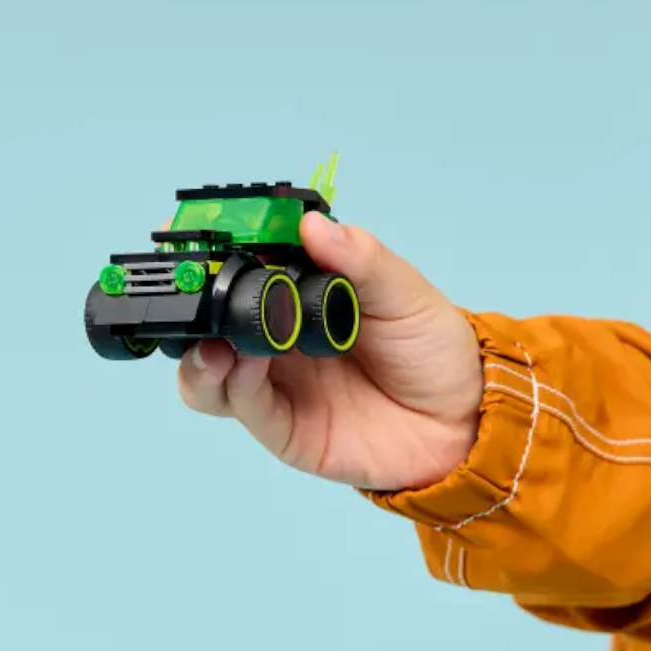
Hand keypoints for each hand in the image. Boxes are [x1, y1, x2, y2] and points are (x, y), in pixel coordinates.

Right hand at [178, 212, 483, 491]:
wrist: (462, 421)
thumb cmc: (433, 351)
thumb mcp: (405, 294)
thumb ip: (361, 259)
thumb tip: (314, 224)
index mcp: (300, 296)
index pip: (242, 269)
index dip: (213, 252)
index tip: (191, 232)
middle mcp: (277, 338)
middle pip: (207, 322)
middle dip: (188, 306)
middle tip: (190, 290)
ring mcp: (275, 383)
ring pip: (205, 369)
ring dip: (197, 352)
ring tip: (214, 341)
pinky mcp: (282, 426)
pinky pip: (239, 404)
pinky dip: (229, 382)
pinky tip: (240, 362)